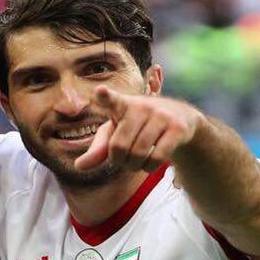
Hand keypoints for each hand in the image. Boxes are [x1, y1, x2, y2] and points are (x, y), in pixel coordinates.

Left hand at [74, 86, 201, 171]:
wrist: (180, 119)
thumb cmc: (139, 127)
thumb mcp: (116, 134)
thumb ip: (98, 150)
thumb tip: (78, 166)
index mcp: (122, 104)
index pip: (112, 100)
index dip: (105, 96)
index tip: (100, 92)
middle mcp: (141, 106)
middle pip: (120, 147)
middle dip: (119, 162)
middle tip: (124, 160)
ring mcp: (161, 115)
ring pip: (139, 155)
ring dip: (134, 166)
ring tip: (137, 161)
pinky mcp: (177, 128)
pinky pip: (156, 159)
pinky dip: (149, 168)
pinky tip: (151, 163)